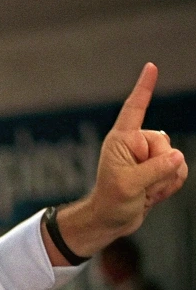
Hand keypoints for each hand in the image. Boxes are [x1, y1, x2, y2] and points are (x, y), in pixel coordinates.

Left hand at [49, 63, 187, 262]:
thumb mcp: (129, 187)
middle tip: (139, 185)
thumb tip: (177, 157)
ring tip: (144, 191)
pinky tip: (152, 195)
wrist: (110, 222)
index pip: (135, 109)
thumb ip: (154, 170)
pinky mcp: (158, 170)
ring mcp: (149, 157)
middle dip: (159, 167)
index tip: (151, 67)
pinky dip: (170, 185)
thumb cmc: (110, 203)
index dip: (144, 88)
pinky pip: (179, 172)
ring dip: (165, 180)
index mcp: (122, 141)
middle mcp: (136, 144)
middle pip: (165, 144)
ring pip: (176, 160)